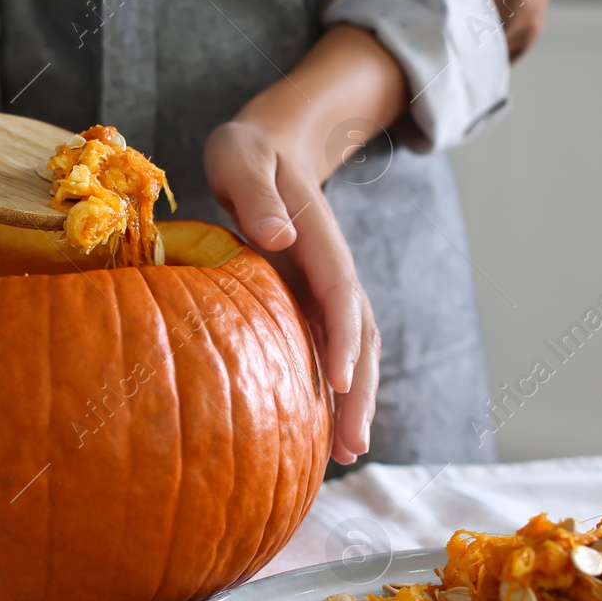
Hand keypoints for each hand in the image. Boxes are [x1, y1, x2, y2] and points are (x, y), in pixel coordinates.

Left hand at [204, 25, 405, 463]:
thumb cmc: (247, 153)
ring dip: (354, 400)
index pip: (339, 293)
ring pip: (352, 348)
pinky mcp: (311, 301)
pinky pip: (328, 347)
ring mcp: (325, 287)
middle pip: (358, 333)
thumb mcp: (240, 156)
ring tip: (345, 454)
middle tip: (352, 446)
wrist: (269, 147)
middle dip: (360, 391)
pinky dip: (333, 389)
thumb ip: (256, 194)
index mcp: (317, 237)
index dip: (342, 338)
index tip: (341, 382)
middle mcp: (331, 268)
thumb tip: (279, 236)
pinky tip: (317, 431)